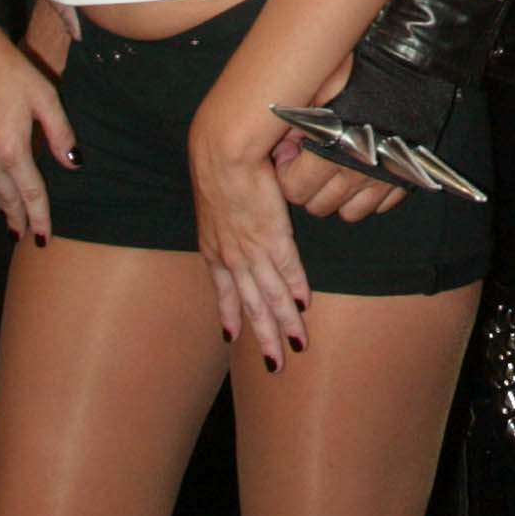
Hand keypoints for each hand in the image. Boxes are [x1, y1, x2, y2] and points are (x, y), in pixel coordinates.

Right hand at [0, 21, 75, 243]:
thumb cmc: (9, 69)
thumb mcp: (44, 96)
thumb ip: (60, 133)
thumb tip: (73, 164)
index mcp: (10, 148)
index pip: (29, 192)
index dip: (38, 216)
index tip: (42, 237)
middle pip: (5, 197)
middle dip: (17, 218)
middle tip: (26, 236)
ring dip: (0, 206)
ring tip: (11, 220)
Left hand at [192, 89, 309, 370]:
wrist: (221, 151)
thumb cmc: (219, 158)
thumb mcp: (218, 189)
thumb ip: (232, 205)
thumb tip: (244, 201)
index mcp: (212, 244)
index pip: (223, 288)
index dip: (229, 312)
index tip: (230, 335)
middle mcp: (228, 255)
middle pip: (248, 304)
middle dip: (261, 334)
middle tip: (272, 364)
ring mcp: (249, 249)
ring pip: (267, 297)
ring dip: (281, 324)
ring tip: (293, 348)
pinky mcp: (270, 237)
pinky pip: (286, 272)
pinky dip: (294, 291)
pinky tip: (302, 309)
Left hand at [270, 55, 407, 221]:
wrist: (413, 62)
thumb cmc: (364, 69)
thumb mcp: (319, 84)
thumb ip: (294, 118)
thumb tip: (281, 148)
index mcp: (331, 146)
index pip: (294, 189)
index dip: (287, 171)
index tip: (292, 153)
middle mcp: (357, 169)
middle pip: (318, 205)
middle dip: (309, 186)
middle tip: (311, 161)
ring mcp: (383, 177)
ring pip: (349, 213)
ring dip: (339, 195)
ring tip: (337, 167)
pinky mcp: (405, 178)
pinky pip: (379, 206)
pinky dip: (369, 195)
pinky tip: (365, 169)